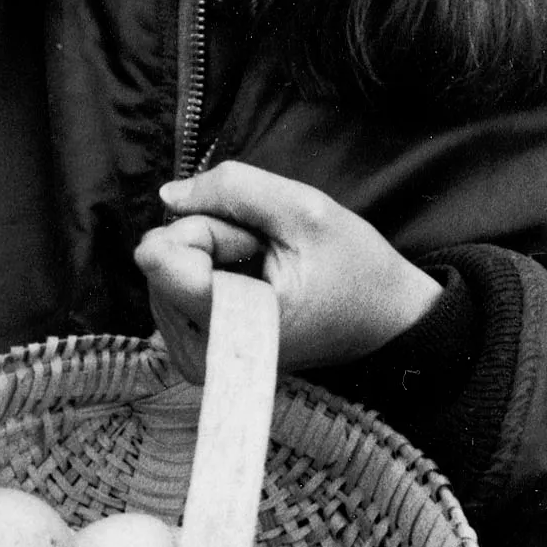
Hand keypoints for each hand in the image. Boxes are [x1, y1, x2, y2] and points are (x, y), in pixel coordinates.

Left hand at [134, 160, 441, 383]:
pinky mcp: (192, 351)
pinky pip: (171, 288)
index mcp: (231, 329)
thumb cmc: (356, 269)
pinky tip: (250, 285)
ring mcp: (192, 358)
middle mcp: (199, 355)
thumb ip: (231, 189)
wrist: (388, 321)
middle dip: (211, 243)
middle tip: (268, 259)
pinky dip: (207, 274)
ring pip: (163, 271)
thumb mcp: (305, 210)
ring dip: (211, 258)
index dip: (206, 228)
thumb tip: (168, 196)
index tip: (255, 243)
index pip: (158, 257)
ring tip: (266, 273)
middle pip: (161, 260)